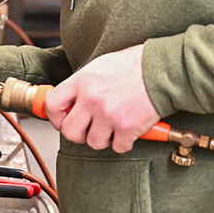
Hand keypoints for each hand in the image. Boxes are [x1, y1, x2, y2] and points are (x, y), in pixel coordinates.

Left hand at [44, 44, 160, 152]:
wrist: (160, 69)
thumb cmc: (132, 65)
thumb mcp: (98, 67)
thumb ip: (81, 85)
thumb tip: (69, 102)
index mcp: (81, 82)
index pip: (53, 105)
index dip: (55, 117)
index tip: (62, 120)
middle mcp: (92, 99)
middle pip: (70, 132)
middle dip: (78, 134)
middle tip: (87, 129)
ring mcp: (109, 115)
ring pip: (94, 143)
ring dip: (103, 138)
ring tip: (112, 126)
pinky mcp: (128, 127)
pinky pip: (118, 147)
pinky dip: (124, 142)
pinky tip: (127, 129)